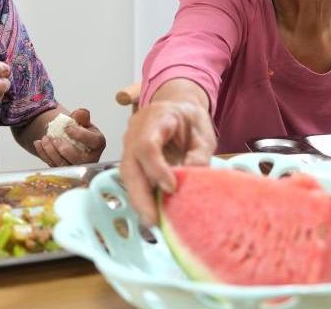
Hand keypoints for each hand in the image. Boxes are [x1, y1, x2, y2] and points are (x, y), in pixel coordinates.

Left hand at [34, 108, 106, 165]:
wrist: (70, 138)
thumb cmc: (79, 130)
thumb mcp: (82, 121)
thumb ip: (82, 116)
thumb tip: (81, 112)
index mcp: (97, 144)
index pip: (94, 142)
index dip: (81, 135)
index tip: (68, 128)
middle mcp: (90, 159)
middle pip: (78, 159)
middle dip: (64, 149)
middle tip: (54, 138)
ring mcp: (76, 166)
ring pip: (63, 164)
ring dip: (51, 152)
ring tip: (44, 139)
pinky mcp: (64, 170)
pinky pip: (53, 165)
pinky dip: (44, 154)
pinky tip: (38, 143)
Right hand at [119, 100, 215, 226]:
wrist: (177, 108)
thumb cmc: (190, 120)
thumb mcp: (203, 132)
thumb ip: (199, 154)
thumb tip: (192, 181)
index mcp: (156, 118)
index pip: (147, 144)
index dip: (156, 168)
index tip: (171, 188)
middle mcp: (135, 132)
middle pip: (129, 165)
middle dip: (140, 195)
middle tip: (152, 220)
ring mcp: (129, 146)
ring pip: (127, 176)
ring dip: (138, 200)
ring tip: (152, 222)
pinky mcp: (131, 160)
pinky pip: (132, 180)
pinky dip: (141, 197)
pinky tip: (152, 213)